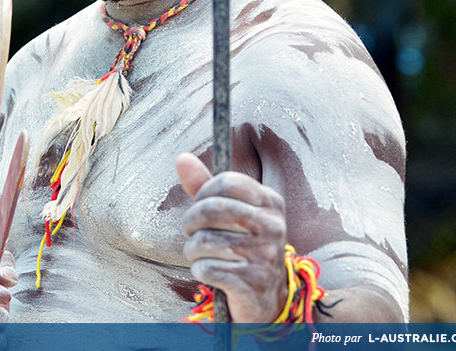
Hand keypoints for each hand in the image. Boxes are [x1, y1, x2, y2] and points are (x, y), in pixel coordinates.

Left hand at [175, 153, 288, 322]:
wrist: (266, 297)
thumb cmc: (241, 247)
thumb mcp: (228, 213)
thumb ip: (204, 186)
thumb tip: (182, 157)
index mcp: (271, 203)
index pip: (227, 181)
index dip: (203, 193)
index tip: (199, 206)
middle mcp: (273, 227)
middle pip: (212, 209)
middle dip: (190, 222)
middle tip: (191, 232)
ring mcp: (266, 255)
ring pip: (205, 241)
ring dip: (192, 250)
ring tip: (200, 254)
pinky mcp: (253, 283)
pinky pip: (207, 268)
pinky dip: (200, 270)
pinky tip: (210, 272)